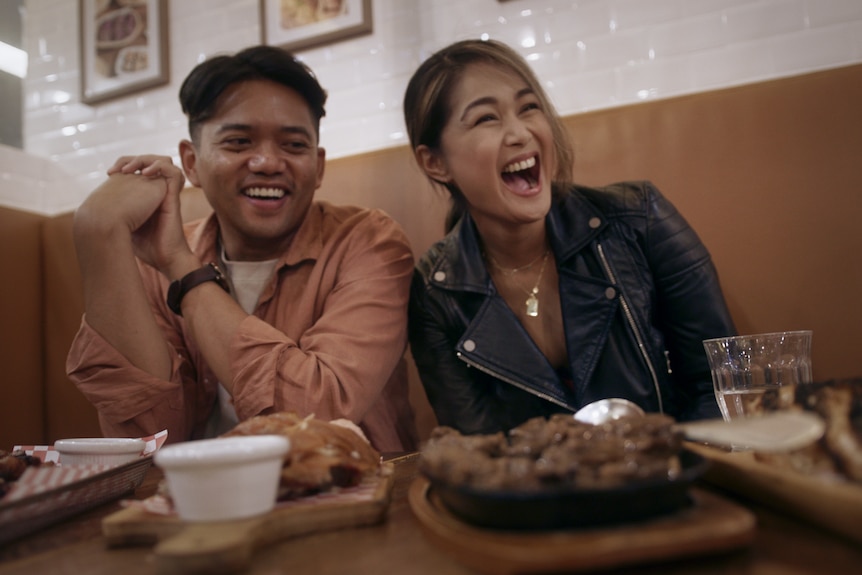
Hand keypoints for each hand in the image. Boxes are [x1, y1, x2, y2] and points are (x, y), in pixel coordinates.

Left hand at [75, 155, 194, 274]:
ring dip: (146, 160)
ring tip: (131, 169)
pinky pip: (174, 173)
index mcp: (147, 196)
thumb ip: (115, 213)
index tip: (109, 173)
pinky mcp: (174, 197)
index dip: (124, 165)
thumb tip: (93, 208)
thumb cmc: (147, 247)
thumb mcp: (124, 226)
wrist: (165, 260)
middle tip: (117, 170)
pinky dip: (160, 167)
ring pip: (163, 161)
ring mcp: (167, 194)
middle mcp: (158, 192)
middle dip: (132, 160)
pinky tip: (146, 173)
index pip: (138, 169)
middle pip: (149, 161)